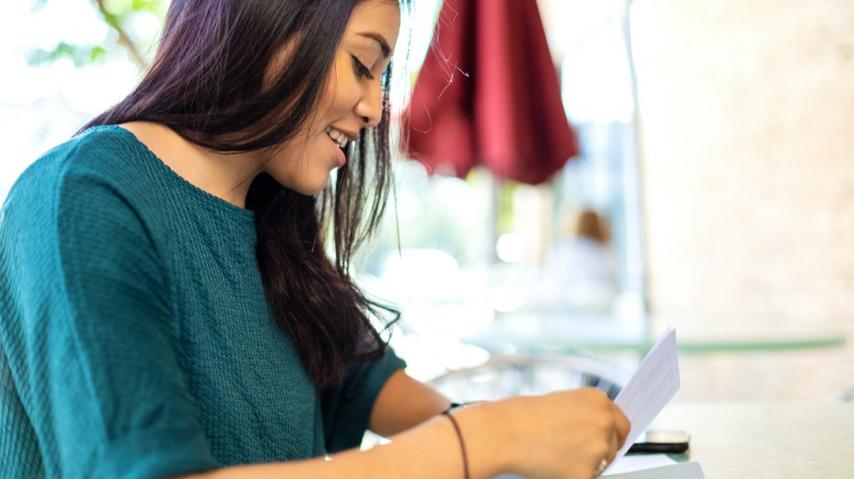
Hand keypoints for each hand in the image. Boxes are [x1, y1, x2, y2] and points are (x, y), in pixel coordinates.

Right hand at [489, 388, 629, 478]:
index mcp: (597, 400)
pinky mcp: (587, 474)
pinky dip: (570, 476)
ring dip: (585, 463)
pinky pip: (585, 478)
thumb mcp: (559, 404)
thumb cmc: (519, 417)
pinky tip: (550, 465)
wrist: (501, 433)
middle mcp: (604, 421)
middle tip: (579, 454)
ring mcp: (598, 448)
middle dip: (602, 451)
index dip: (612, 434)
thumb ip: (583, 416)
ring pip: (601, 464)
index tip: (606, 441)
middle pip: (615, 444)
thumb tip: (596, 435)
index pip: (621, 423)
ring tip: (553, 455)